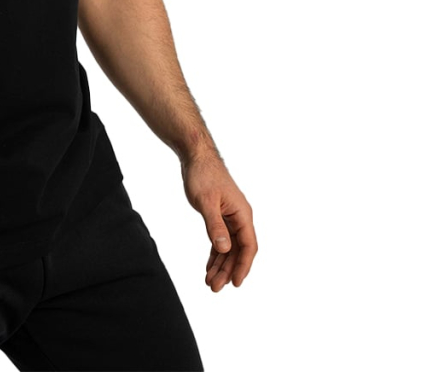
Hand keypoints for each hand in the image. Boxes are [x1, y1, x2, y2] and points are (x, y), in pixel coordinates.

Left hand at [180, 154, 256, 291]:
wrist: (195, 156)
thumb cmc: (202, 175)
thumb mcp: (206, 202)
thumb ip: (214, 226)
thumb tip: (224, 249)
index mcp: (242, 214)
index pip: (248, 246)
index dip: (243, 266)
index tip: (235, 284)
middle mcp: (240, 217)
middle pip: (238, 250)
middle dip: (228, 270)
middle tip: (213, 288)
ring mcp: (230, 217)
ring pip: (229, 247)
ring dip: (221, 265)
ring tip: (209, 282)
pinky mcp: (220, 215)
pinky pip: (221, 239)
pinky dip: (215, 254)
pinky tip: (209, 266)